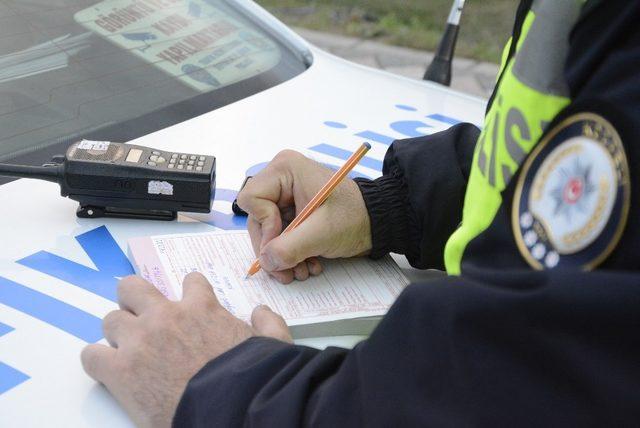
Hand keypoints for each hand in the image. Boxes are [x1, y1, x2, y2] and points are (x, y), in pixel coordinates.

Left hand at [81, 273, 291, 427]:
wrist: (230, 408)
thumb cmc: (252, 377)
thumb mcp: (274, 344)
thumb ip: (269, 323)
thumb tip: (262, 312)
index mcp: (202, 308)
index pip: (190, 282)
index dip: (189, 290)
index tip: (188, 301)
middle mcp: (166, 317)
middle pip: (133, 288)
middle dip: (133, 298)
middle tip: (138, 313)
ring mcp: (139, 341)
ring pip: (110, 319)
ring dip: (117, 332)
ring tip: (124, 347)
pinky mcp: (119, 370)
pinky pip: (91, 355)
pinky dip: (97, 361)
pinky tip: (107, 371)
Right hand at [237, 150, 371, 283]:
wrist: (377, 223)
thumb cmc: (355, 217)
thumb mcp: (321, 233)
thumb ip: (290, 248)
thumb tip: (266, 261)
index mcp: (285, 169)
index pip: (252, 200)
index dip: (264, 226)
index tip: (283, 244)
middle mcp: (281, 178)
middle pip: (256, 219)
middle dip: (273, 249)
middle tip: (288, 271)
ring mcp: (285, 196)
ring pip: (267, 232)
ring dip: (282, 257)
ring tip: (302, 271)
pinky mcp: (292, 211)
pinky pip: (278, 236)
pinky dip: (290, 254)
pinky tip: (307, 264)